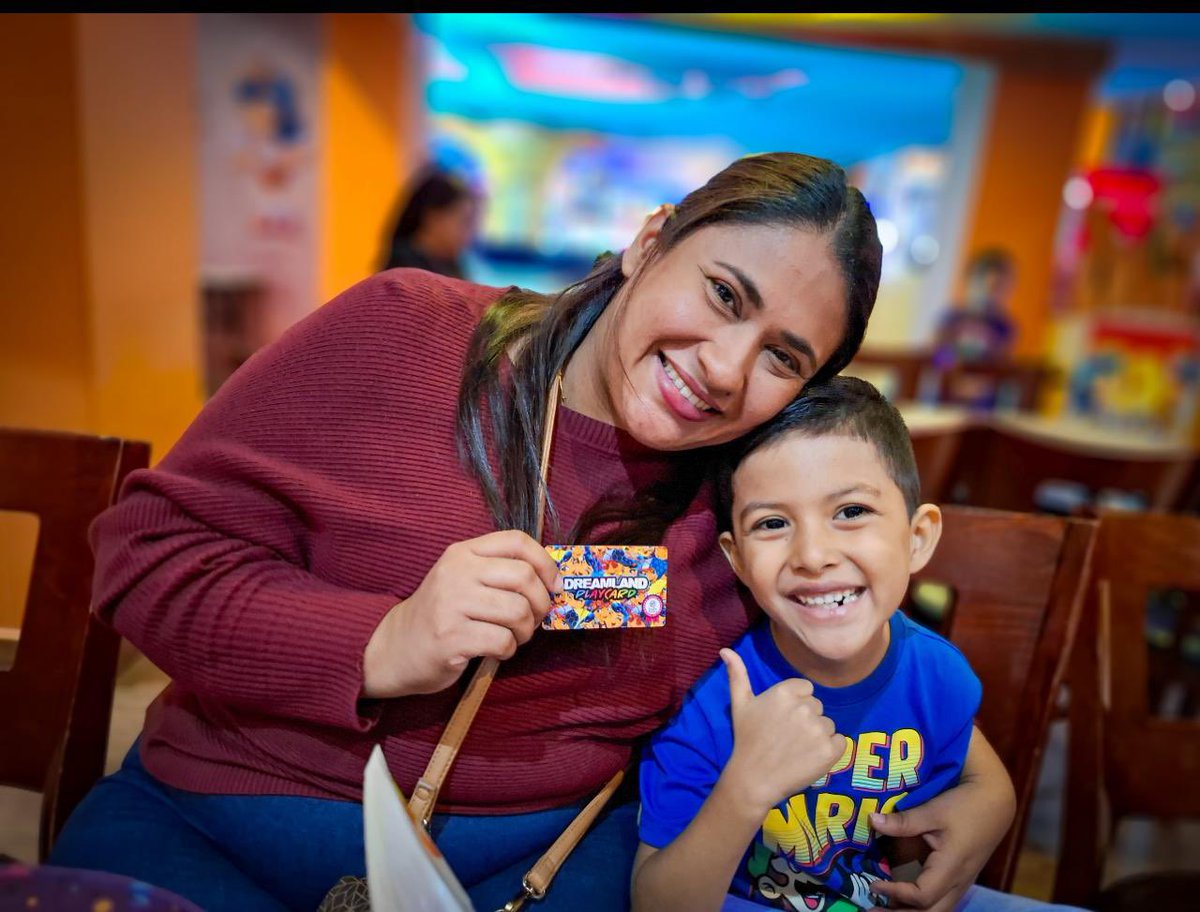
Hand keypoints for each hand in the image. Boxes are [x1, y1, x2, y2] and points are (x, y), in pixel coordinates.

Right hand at [362, 530, 560, 697]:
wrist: (395, 648)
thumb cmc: (442, 614)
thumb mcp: (463, 579)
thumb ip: (499, 572)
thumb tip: (554, 580)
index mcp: (463, 553)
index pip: (517, 542)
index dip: (546, 563)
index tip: (555, 585)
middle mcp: (456, 573)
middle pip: (523, 577)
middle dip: (540, 604)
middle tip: (535, 619)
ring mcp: (451, 604)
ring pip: (517, 611)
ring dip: (526, 631)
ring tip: (513, 637)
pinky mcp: (450, 637)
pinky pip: (502, 641)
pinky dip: (508, 650)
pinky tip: (495, 650)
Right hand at [719, 648, 843, 813]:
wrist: (753, 780)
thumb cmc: (746, 740)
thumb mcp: (740, 704)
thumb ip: (737, 674)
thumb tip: (725, 649)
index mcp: (785, 692)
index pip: (807, 690)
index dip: (796, 705)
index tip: (781, 721)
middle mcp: (804, 707)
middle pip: (817, 707)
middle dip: (806, 721)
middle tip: (786, 738)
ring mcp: (818, 729)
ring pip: (828, 725)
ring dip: (817, 737)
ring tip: (796, 750)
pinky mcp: (830, 750)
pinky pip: (840, 742)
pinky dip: (830, 751)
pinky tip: (810, 758)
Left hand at [868, 728, 1015, 911]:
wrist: (995, 801)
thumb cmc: (965, 805)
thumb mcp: (933, 811)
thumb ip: (904, 821)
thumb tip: (872, 820)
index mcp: (951, 868)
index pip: (922, 896)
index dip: (896, 893)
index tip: (874, 884)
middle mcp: (958, 883)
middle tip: (872, 910)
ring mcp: (961, 883)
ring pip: (938, 911)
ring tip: (883, 908)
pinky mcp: (960, 879)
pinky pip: (942, 902)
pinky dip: (921, 906)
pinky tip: (901, 900)